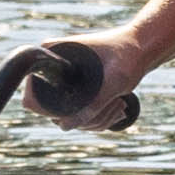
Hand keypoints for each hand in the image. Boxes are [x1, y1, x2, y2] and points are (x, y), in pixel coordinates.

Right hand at [27, 48, 147, 138]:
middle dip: (86, 117)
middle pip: (54, 110)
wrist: (142, 48)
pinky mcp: (77, 89)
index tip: (79, 111)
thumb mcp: (114, 82)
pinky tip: (118, 105)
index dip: (48, 108)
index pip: (32, 90)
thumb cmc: (128, 56)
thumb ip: (92, 105)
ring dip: (97, 119)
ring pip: (71, 117)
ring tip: (119, 103)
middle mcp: (55, 68)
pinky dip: (100, 118)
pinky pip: (81, 116)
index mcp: (54, 55)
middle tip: (114, 103)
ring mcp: (66, 80)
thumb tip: (63, 126)